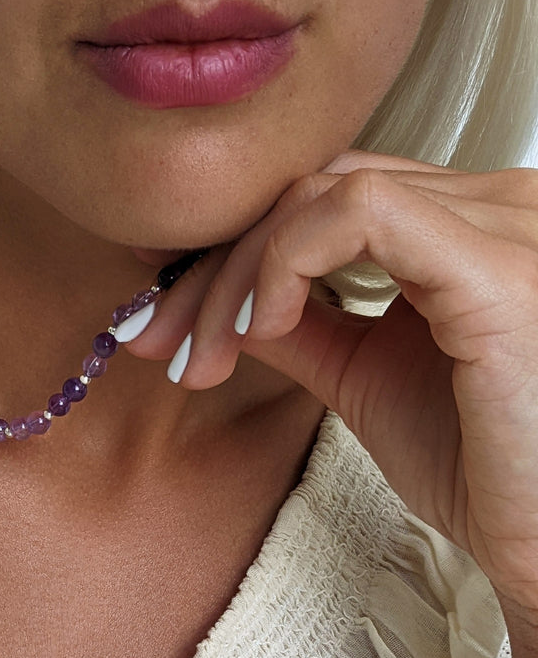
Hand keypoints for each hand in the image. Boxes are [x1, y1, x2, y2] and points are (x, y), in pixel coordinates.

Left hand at [124, 150, 537, 638]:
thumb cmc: (481, 468)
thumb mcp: (362, 380)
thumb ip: (300, 326)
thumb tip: (220, 300)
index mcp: (463, 230)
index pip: (321, 199)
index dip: (232, 246)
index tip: (164, 308)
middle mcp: (489, 205)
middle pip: (309, 190)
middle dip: (213, 267)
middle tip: (156, 339)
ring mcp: (501, 223)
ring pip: (318, 195)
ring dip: (235, 276)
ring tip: (204, 356)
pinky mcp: (498, 267)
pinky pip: (362, 213)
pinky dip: (286, 262)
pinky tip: (262, 327)